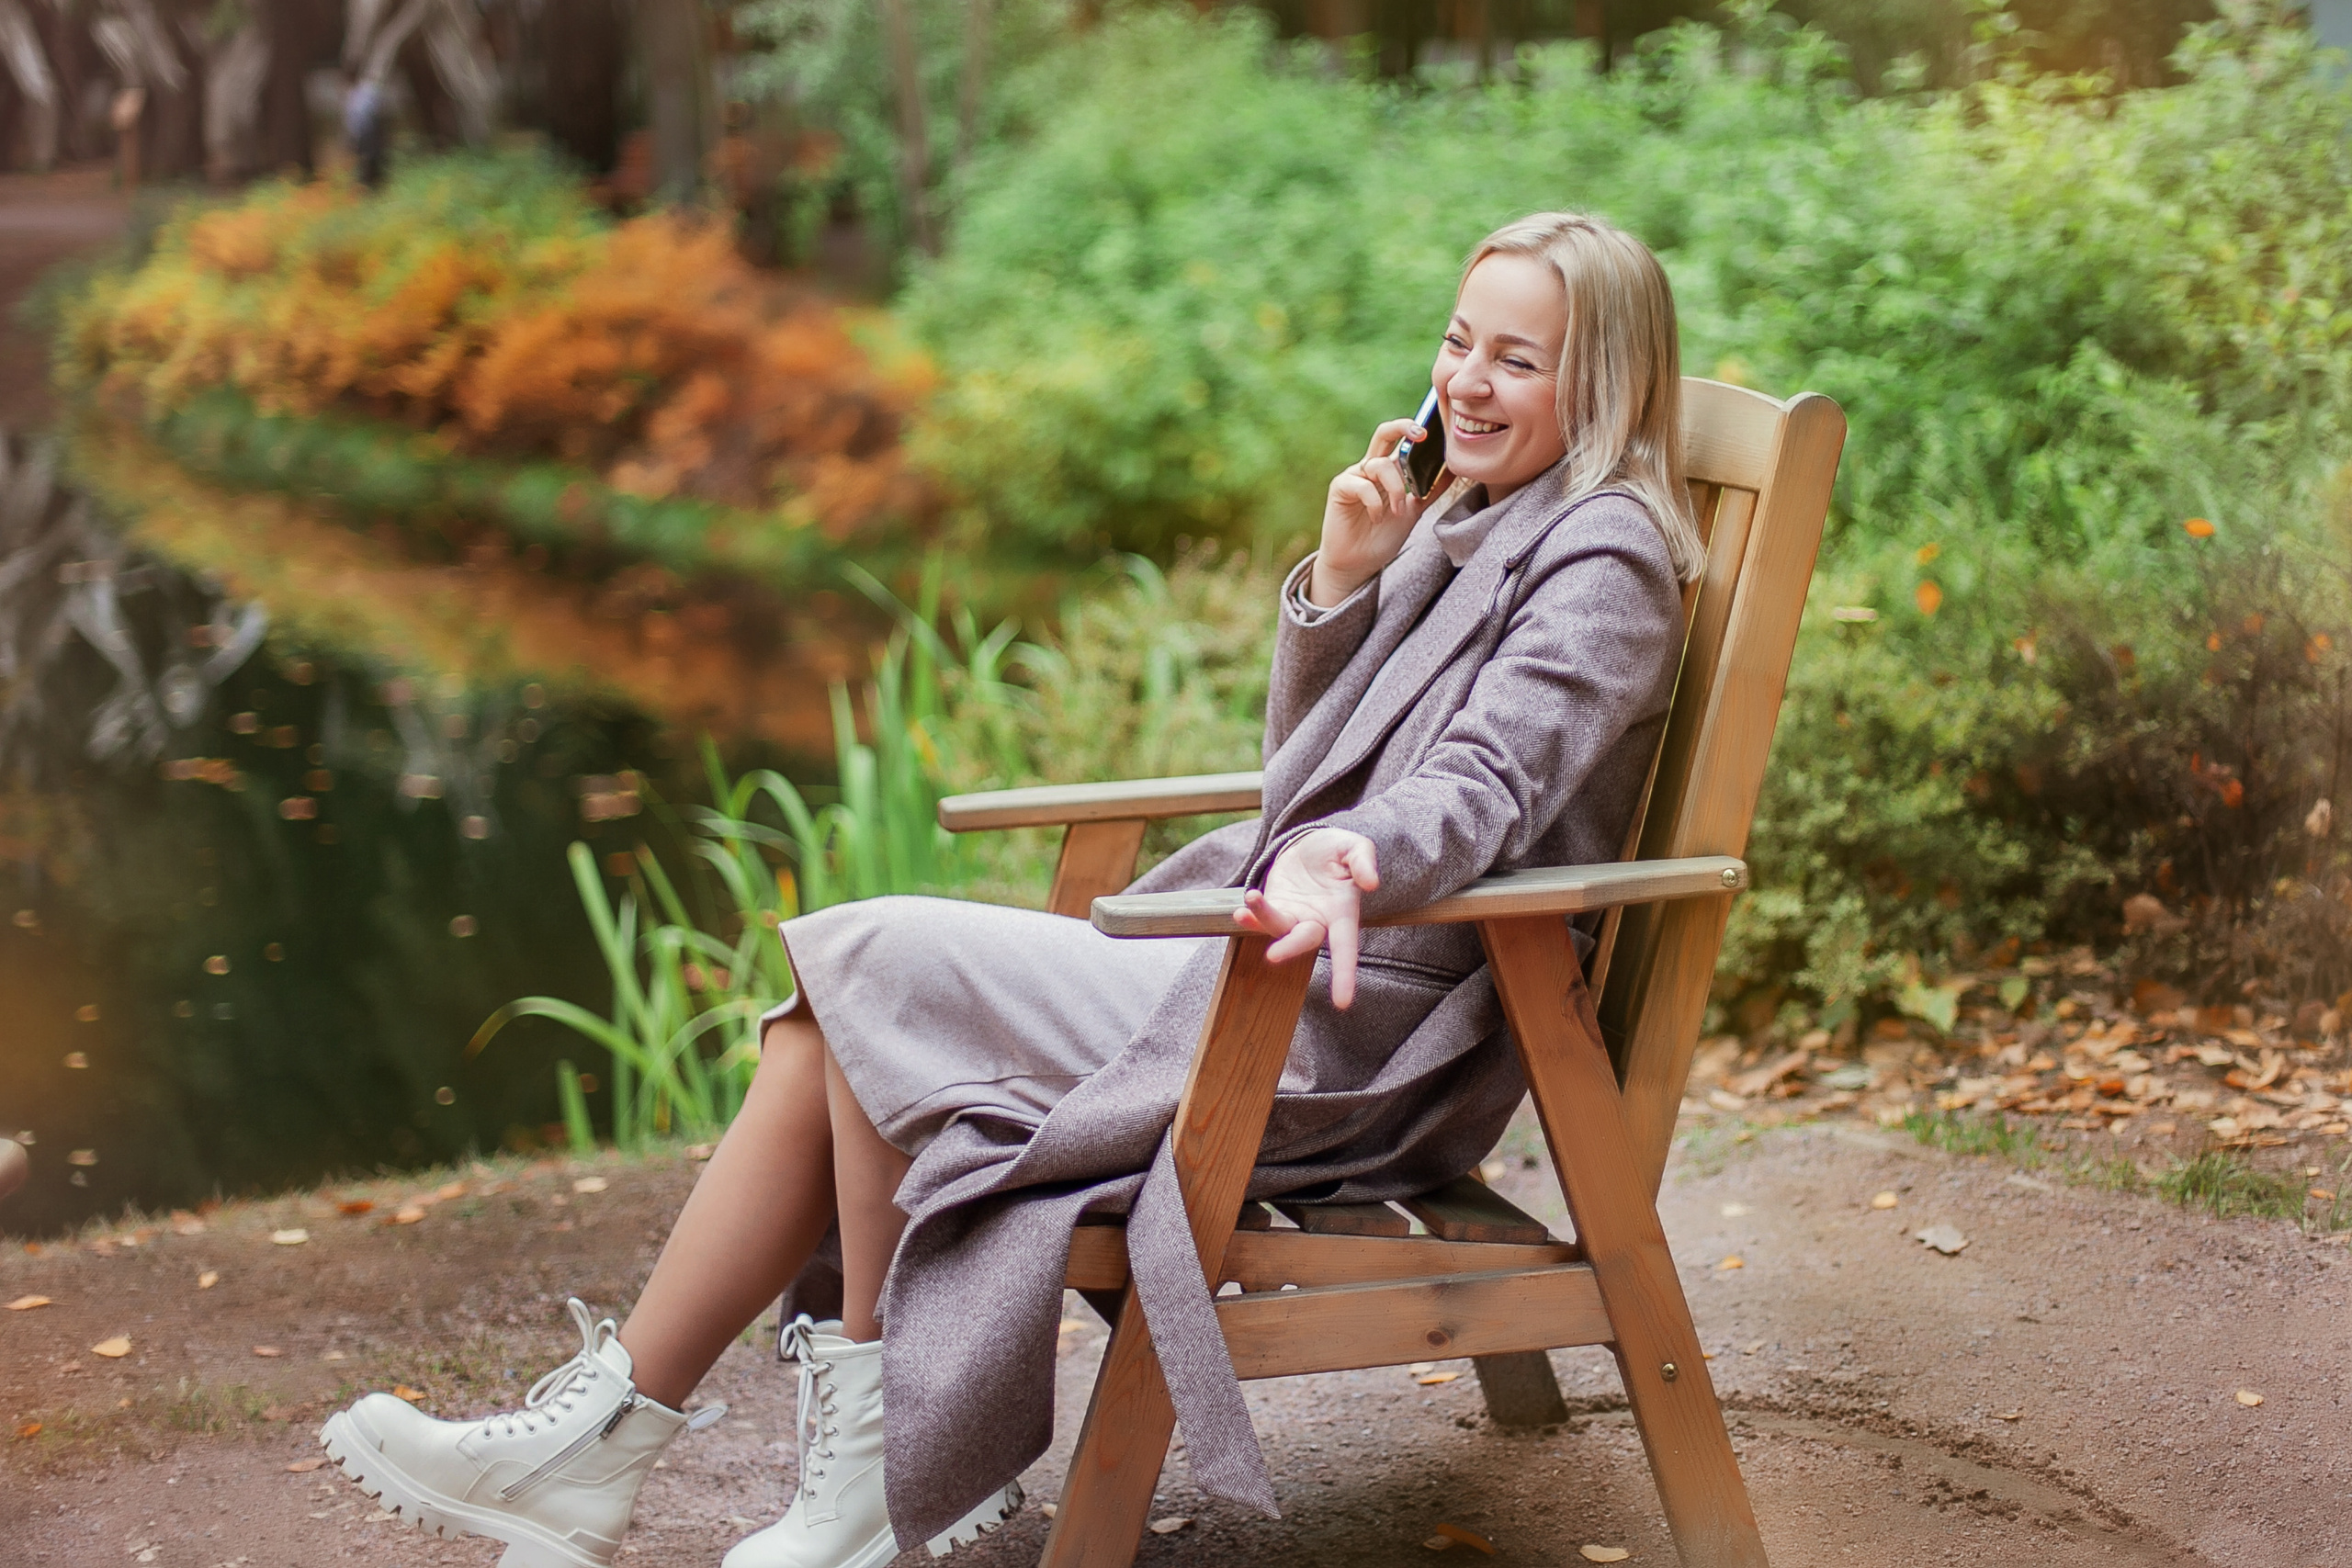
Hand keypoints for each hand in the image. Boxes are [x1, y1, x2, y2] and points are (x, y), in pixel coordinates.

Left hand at [1233, 828, 1380, 1008]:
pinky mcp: (1275, 905)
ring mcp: (1294, 915)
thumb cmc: (1338, 850)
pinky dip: (1252, 915)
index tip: (1342, 1003)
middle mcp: (1317, 921)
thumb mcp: (1356, 847)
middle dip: (1289, 948)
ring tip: (1252, 897)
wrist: (1310, 843)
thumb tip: (1371, 884)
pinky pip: (1261, 917)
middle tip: (1273, 956)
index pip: (1346, 948)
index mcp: (1342, 912)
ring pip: (1278, 928)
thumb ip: (1364, 862)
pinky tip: (1243, 909)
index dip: (1344, 975)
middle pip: (1305, 941)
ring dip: (1264, 918)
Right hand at [1309, 417, 1434, 606]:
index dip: (1416, 430)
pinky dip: (1375, 503)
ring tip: (1397, 511)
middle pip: (1384, 433)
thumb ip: (1431, 490)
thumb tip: (1455, 470)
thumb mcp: (1414, 510)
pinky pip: (1362, 485)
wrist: (1358, 564)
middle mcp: (1370, 468)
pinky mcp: (1340, 488)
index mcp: (1388, 470)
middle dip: (1403, 427)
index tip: (1436, 432)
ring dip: (1395, 489)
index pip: (1401, 440)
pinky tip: (1377, 518)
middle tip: (1422, 435)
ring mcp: (1354, 476)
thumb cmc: (1382, 537)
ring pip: (1379, 465)